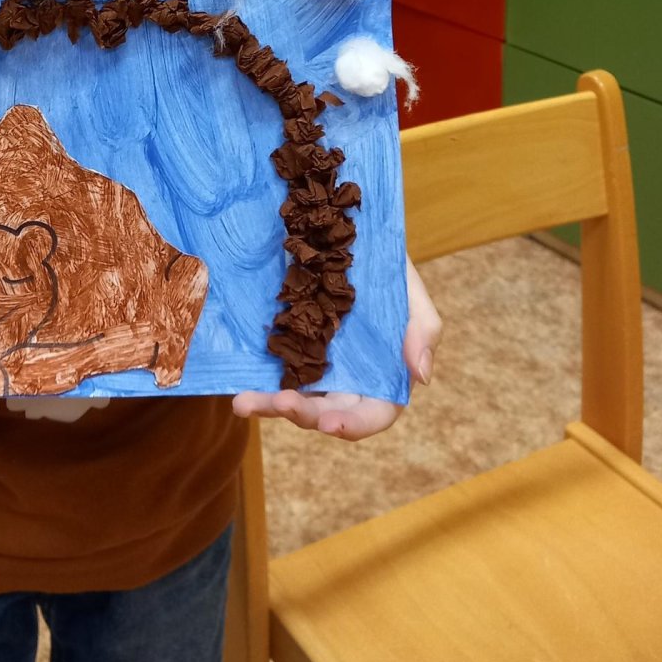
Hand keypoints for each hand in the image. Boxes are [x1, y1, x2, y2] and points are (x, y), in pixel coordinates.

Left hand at [232, 256, 440, 441]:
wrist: (348, 236)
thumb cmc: (388, 269)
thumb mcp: (412, 293)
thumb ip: (423, 331)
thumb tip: (421, 377)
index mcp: (382, 376)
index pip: (373, 414)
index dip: (353, 425)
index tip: (329, 423)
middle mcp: (347, 380)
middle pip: (326, 413)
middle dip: (303, 415)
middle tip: (281, 402)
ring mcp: (315, 366)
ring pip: (294, 399)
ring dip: (271, 406)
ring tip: (246, 403)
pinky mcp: (288, 349)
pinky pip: (272, 373)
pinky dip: (256, 386)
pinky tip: (238, 392)